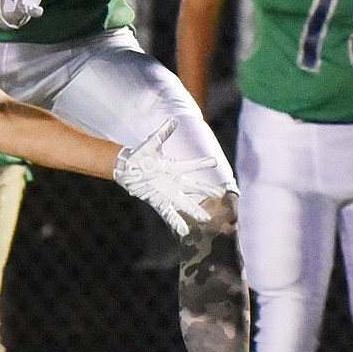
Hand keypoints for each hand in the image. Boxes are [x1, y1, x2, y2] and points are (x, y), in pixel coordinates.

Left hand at [112, 118, 224, 237]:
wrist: (129, 169)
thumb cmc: (142, 155)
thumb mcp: (151, 144)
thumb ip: (163, 133)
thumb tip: (174, 120)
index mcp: (173, 166)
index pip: (190, 165)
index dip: (202, 163)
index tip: (215, 161)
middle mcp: (174, 181)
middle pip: (194, 186)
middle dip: (207, 190)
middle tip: (223, 193)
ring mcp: (167, 192)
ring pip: (185, 202)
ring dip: (195, 211)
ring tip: (207, 219)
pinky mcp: (159, 201)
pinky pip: (169, 213)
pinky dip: (176, 222)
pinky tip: (184, 231)